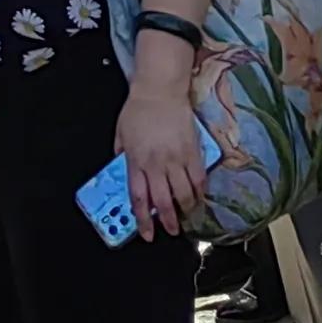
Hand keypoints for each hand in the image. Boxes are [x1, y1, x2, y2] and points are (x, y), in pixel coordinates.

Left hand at [117, 72, 211, 237]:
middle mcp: (156, 164)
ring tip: (187, 215)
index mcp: (136, 161)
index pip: (139, 198)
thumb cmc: (139, 108)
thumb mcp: (121, 133)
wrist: (160, 89)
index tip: (147, 233)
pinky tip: (200, 195)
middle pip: (164, 202)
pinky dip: (200, 191)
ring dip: (186, 209)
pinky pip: (199, 177)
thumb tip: (121, 168)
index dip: (143, 220)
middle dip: (168, 221)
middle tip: (172, 230)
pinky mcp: (192, 151)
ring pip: (184, 194)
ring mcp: (176, 158)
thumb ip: (122, 154)